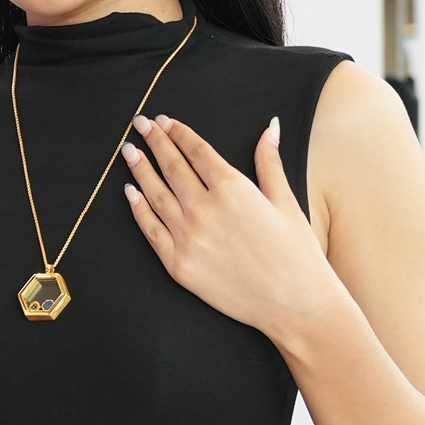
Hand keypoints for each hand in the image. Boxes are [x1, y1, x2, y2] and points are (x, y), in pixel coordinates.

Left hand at [121, 115, 340, 339]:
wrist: (294, 303)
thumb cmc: (297, 253)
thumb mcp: (286, 201)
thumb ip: (270, 162)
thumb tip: (270, 127)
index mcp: (232, 189)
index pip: (197, 152)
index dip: (179, 134)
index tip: (165, 121)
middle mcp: (204, 209)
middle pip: (172, 167)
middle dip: (154, 143)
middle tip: (140, 125)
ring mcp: (187, 237)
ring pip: (155, 195)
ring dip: (139, 170)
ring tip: (128, 151)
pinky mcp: (177, 264)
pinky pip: (150, 229)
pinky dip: (137, 209)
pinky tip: (129, 192)